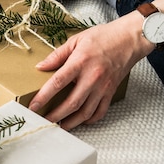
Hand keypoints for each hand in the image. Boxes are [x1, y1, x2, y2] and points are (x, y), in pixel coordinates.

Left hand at [28, 13, 151, 129]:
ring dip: (71, 122)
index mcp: (81, 62)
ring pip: (86, 112)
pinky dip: (89, 120)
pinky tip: (80, 121)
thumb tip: (40, 66)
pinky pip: (100, 111)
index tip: (33, 106)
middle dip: (55, 115)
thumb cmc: (103, 37)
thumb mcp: (76, 40)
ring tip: (59, 126)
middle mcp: (93, 77)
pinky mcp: (111, 92)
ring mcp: (103, 87)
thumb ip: (57, 55)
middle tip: (43, 121)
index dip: (44, 96)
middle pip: (72, 103)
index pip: (58, 82)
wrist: (130, 39)